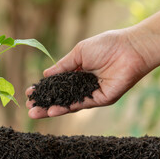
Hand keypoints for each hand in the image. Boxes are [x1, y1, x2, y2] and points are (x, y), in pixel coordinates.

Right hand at [26, 29, 149, 118]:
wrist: (129, 48)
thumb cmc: (105, 45)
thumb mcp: (78, 53)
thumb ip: (63, 66)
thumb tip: (46, 74)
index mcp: (78, 71)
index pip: (57, 83)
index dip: (44, 88)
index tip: (30, 92)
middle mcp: (83, 84)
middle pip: (61, 96)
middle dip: (45, 102)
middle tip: (29, 107)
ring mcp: (91, 93)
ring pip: (68, 103)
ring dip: (52, 109)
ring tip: (35, 113)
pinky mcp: (101, 99)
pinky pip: (81, 105)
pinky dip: (66, 108)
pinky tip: (53, 110)